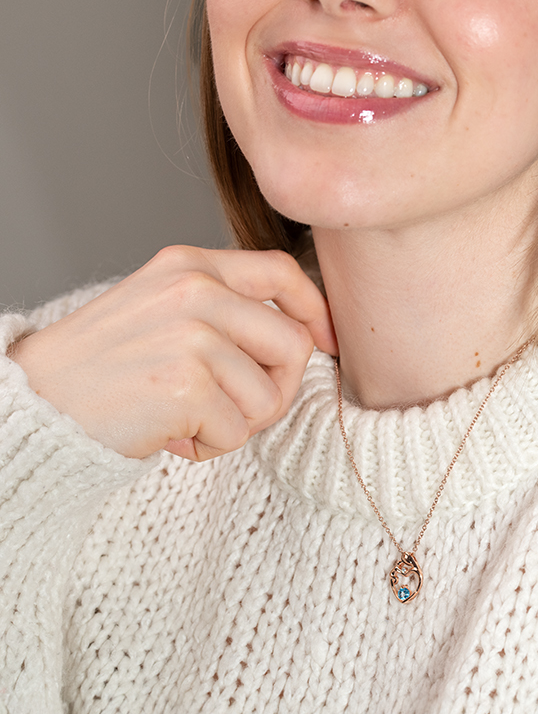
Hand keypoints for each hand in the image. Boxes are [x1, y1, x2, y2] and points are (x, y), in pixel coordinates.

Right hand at [10, 245, 336, 460]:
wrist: (37, 403)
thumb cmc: (103, 367)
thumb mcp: (159, 309)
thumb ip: (221, 310)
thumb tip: (297, 337)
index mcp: (190, 266)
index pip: (279, 271)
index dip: (313, 308)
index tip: (325, 339)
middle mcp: (195, 291)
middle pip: (293, 344)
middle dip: (277, 388)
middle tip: (236, 408)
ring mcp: (192, 336)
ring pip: (268, 397)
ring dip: (236, 423)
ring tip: (187, 418)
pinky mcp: (186, 385)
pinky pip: (238, 433)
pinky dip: (210, 447)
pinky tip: (171, 435)